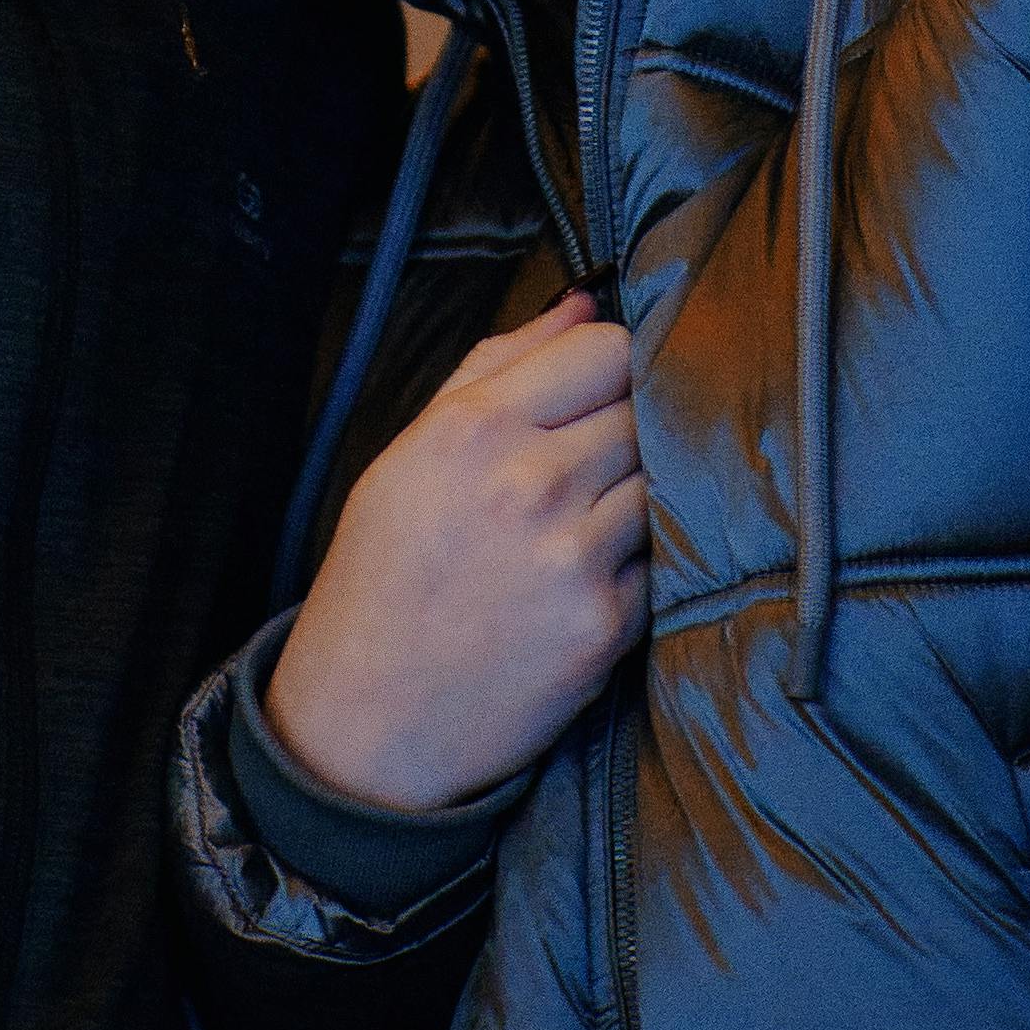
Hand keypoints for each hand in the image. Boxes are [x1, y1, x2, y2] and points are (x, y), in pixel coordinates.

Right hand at [267, 288, 646, 807]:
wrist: (365, 725)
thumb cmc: (384, 578)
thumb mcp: (410, 454)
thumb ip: (497, 366)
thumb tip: (581, 303)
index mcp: (473, 428)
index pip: (608, 349)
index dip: (612, 368)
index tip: (598, 395)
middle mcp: (529, 483)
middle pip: (646, 412)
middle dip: (628, 433)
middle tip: (592, 468)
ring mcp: (574, 557)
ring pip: (664, 484)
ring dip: (639, 499)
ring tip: (587, 526)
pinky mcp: (606, 626)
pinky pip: (664, 563)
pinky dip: (641, 568)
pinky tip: (588, 583)